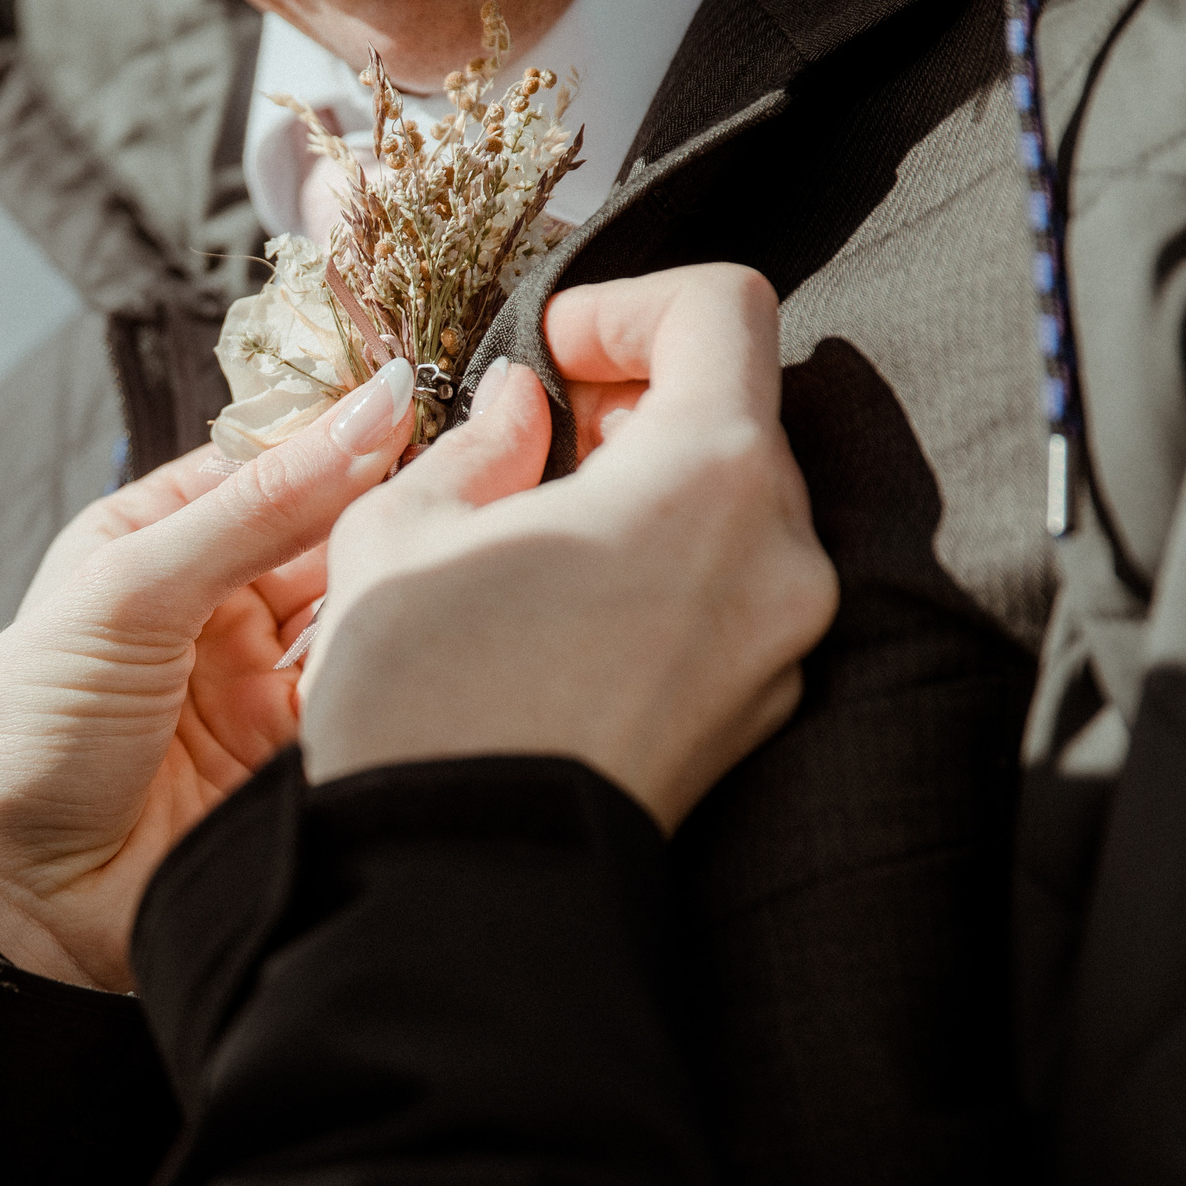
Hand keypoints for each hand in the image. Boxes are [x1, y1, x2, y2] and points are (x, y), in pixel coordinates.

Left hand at [0, 363, 421, 990]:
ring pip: (366, 612)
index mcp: (156, 537)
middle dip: (404, 504)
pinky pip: (373, 695)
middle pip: (337, 532)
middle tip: (504, 464)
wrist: (12, 905)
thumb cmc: (21, 738)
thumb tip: (370, 412)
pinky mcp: (299, 758)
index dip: (353, 430)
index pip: (278, 458)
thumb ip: (258, 507)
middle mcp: (216, 603)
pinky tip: (446, 646)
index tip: (445, 397)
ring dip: (413, 589)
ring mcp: (261, 682)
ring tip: (483, 548)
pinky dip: (407, 673)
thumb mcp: (127, 593)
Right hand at [300, 263, 838, 829]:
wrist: (458, 881)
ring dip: (648, 490)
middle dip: (634, 404)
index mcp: (708, 478)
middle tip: (532, 441)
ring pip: (735, 508)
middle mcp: (781, 554)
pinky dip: (666, 570)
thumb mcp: (401, 528)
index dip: (626, 303)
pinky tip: (564, 611)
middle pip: (737, 413)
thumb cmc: (421, 697)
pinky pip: (731, 595)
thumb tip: (517, 413)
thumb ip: (477, 442)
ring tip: (536, 532)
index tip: (549, 354)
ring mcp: (784, 642)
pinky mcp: (761, 712)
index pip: (723, 310)